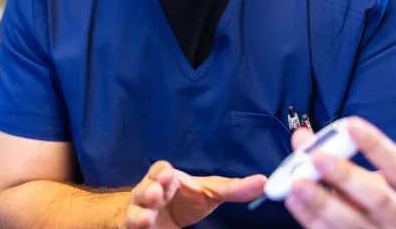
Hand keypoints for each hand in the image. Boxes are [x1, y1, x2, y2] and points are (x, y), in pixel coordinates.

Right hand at [125, 160, 265, 227]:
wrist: (154, 217)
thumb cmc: (182, 200)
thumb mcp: (207, 193)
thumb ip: (232, 189)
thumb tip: (263, 181)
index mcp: (165, 181)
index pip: (159, 171)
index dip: (161, 172)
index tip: (167, 174)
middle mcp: (148, 195)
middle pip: (143, 190)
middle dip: (148, 190)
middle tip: (157, 192)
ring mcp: (139, 214)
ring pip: (134, 213)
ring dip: (139, 214)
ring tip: (146, 217)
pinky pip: (132, 228)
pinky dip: (137, 227)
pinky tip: (144, 228)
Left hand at [285, 117, 395, 227]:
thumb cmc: (383, 207)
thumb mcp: (371, 181)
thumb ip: (337, 157)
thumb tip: (302, 137)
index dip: (375, 144)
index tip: (350, 125)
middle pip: (379, 197)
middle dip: (346, 176)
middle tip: (317, 157)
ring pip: (355, 222)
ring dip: (322, 201)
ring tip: (297, 182)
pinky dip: (311, 218)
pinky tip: (294, 201)